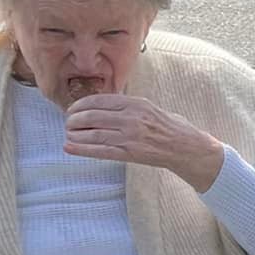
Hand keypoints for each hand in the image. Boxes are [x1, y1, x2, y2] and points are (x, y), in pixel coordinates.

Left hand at [64, 95, 225, 190]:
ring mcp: (131, 137)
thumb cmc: (169, 126)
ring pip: (94, 134)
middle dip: (74, 120)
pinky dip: (82, 149)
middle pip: (92, 117)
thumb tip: (99, 105)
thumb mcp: (149, 107)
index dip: (81, 105)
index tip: (72, 109)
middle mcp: (133, 119)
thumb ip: (127, 105)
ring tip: (68, 134)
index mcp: (136, 104)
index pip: (100, 101)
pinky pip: (101, 151)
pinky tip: (70, 147)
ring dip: (75, 134)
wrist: (187, 147)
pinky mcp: (131, 154)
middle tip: (68, 123)